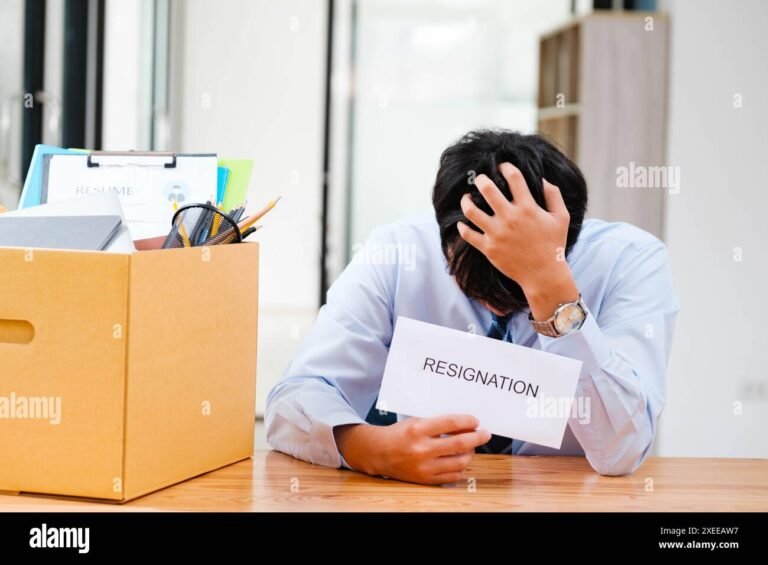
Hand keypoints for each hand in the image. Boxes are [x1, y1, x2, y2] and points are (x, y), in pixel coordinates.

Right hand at [334, 414, 490, 484]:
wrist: (379, 453)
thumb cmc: (399, 434)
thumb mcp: (416, 421)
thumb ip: (438, 423)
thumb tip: (464, 425)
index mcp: (418, 430)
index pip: (451, 423)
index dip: (467, 421)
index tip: (475, 421)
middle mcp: (421, 449)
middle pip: (459, 444)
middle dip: (477, 438)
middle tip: (484, 434)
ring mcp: (424, 467)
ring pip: (460, 462)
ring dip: (471, 453)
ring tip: (471, 447)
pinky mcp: (426, 479)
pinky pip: (452, 476)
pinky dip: (461, 468)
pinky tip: (461, 460)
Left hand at [457, 162, 578, 319]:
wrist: (543, 274)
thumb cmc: (554, 245)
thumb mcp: (561, 218)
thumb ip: (554, 196)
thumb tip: (543, 179)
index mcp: (528, 208)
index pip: (513, 177)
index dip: (505, 167)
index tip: (501, 166)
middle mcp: (510, 218)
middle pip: (487, 189)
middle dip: (481, 179)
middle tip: (480, 178)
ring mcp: (497, 233)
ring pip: (471, 211)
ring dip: (466, 201)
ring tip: (467, 198)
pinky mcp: (488, 248)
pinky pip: (468, 235)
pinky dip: (462, 227)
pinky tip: (462, 223)